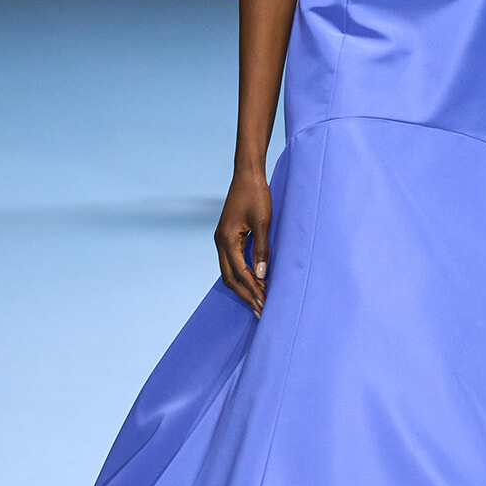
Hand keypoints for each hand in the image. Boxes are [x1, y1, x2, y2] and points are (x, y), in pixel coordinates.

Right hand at [215, 169, 271, 314]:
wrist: (247, 175)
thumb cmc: (256, 195)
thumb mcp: (264, 222)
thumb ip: (262, 249)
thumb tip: (262, 275)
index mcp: (227, 239)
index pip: (240, 273)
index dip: (252, 290)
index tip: (265, 303)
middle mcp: (220, 242)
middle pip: (229, 278)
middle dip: (245, 295)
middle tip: (261, 310)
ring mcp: (222, 240)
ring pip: (229, 272)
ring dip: (243, 287)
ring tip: (258, 301)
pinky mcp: (227, 237)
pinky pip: (232, 262)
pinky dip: (242, 275)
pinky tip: (254, 283)